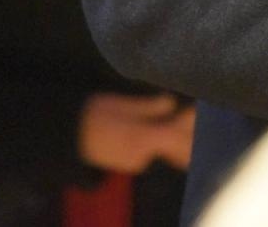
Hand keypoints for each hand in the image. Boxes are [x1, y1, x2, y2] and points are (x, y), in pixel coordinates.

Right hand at [79, 92, 195, 173]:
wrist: (68, 137)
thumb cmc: (92, 115)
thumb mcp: (120, 104)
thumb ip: (149, 107)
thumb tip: (171, 103)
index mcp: (140, 138)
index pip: (177, 134)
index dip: (191, 121)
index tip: (199, 106)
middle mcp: (142, 155)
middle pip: (177, 145)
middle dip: (189, 130)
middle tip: (197, 110)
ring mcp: (137, 162)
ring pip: (166, 148)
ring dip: (178, 135)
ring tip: (187, 114)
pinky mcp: (132, 163)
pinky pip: (155, 150)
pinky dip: (164, 140)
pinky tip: (167, 125)